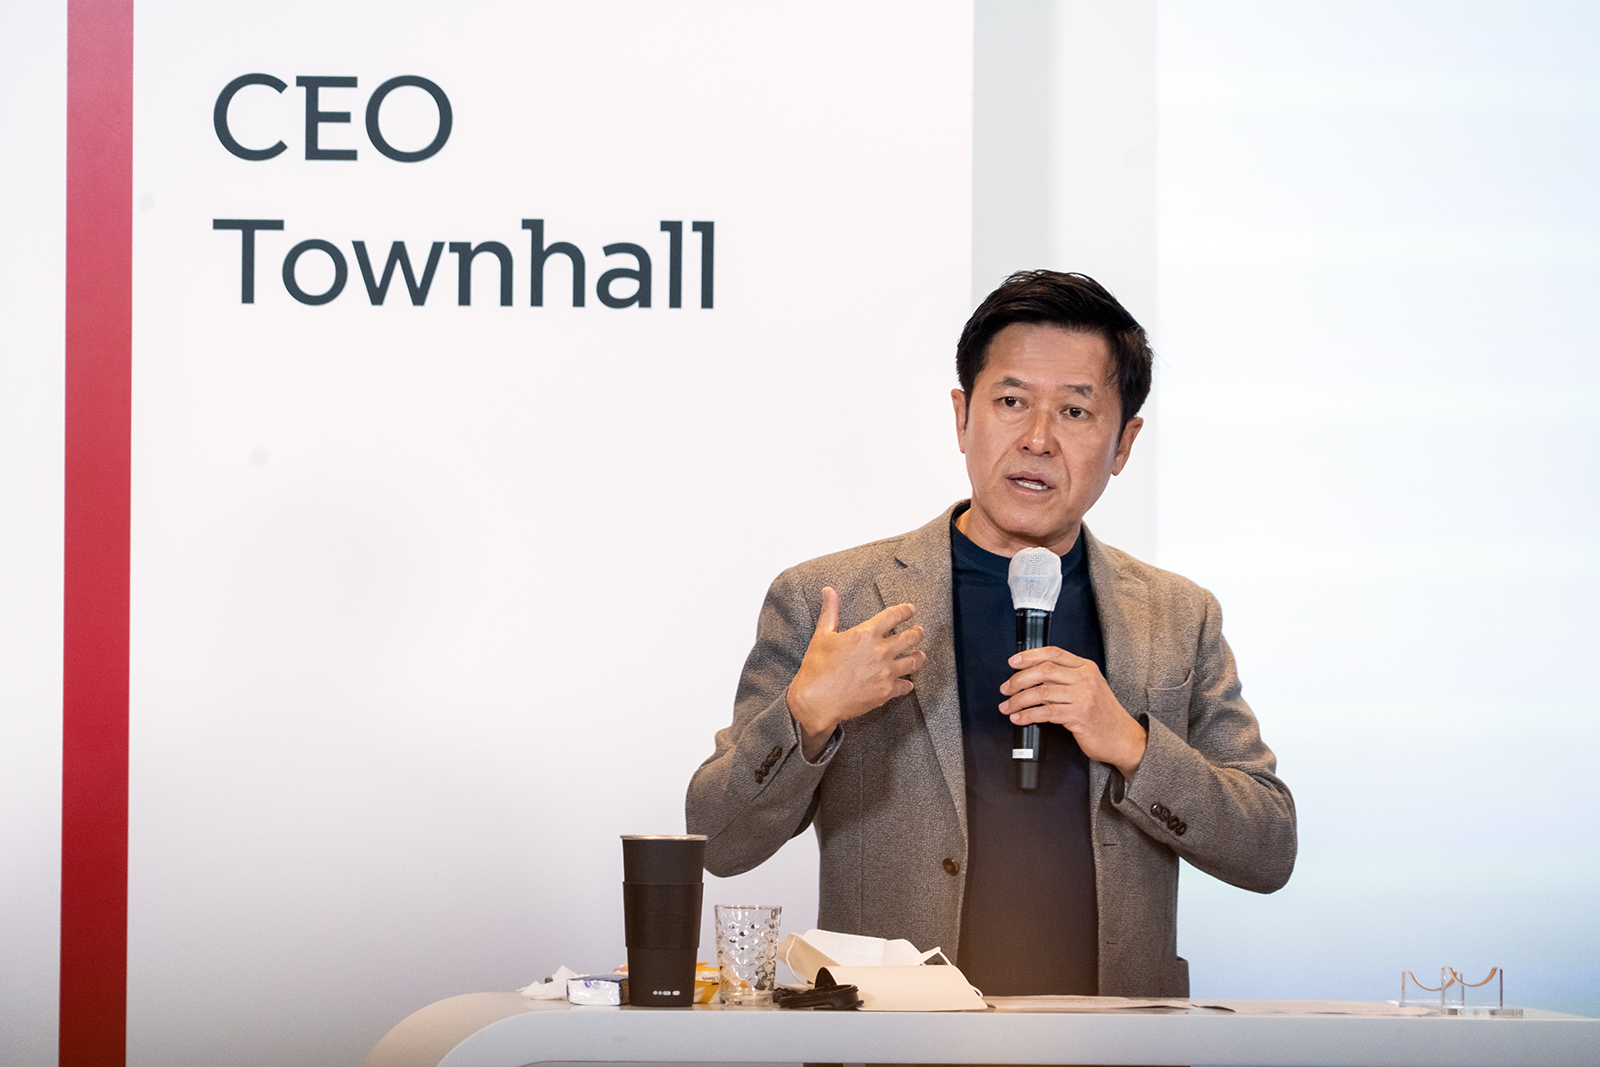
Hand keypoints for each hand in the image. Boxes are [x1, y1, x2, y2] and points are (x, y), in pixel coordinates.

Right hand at [787, 588, 925, 760]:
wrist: (816, 701)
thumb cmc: (817, 668)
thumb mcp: (822, 635)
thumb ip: (830, 611)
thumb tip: (829, 591)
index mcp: (866, 634)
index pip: (893, 616)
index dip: (905, 611)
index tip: (910, 610)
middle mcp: (880, 651)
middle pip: (910, 638)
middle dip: (918, 633)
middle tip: (920, 631)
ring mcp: (885, 672)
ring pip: (913, 662)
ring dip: (919, 656)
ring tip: (921, 655)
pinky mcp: (886, 691)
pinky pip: (905, 686)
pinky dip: (907, 684)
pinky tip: (908, 683)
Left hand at [999, 646, 1146, 779]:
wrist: (1123, 738)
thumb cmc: (1103, 715)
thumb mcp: (1089, 688)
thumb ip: (1065, 679)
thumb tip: (1031, 677)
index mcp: (1086, 668)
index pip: (1053, 653)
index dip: (1030, 655)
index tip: (1013, 661)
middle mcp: (1085, 679)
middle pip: (1043, 671)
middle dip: (1018, 680)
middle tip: (1006, 689)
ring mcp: (1083, 697)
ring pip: (1041, 692)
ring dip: (1018, 700)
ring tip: (1008, 707)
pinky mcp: (1079, 715)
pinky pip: (1046, 712)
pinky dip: (1028, 714)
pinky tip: (1020, 718)